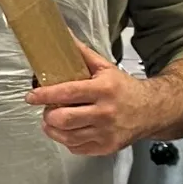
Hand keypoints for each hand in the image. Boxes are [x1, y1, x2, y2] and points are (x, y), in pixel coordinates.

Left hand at [26, 42, 148, 156]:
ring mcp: (106, 133)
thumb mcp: (106, 68)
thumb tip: (63, 35)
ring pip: (67, 137)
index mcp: (104, 89)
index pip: (68, 93)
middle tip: (48, 110)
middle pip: (64, 119)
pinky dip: (67, 140)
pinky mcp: (106, 147)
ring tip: (53, 121)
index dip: (45, 95)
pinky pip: (76, 148)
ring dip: (53, 129)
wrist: (152, 110)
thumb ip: (82, 54)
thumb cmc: (124, 88)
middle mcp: (105, 113)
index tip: (31, 96)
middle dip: (48, 115)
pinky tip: (69, 131)